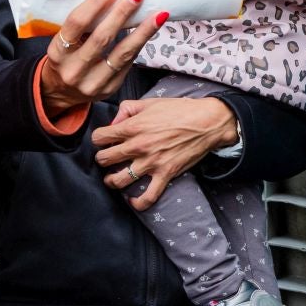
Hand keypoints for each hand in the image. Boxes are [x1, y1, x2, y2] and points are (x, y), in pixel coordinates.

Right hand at [38, 0, 167, 115]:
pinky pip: (128, 63)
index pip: (77, 23)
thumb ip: (84, 25)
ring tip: (158, 14)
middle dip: (123, 12)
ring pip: (122, 53)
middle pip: (102, 37)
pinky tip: (150, 30)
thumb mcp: (64, 41)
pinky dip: (140, 44)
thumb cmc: (65, 58)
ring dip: (143, 31)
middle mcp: (73, 70)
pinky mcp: (109, 89)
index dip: (96, 3)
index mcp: (57, 52)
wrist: (61, 92)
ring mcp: (92, 83)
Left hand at [93, 96, 235, 210]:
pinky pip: (147, 197)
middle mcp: (138, 146)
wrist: (206, 122)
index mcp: (132, 127)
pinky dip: (137, 203)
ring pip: (119, 180)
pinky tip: (132, 200)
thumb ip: (126, 109)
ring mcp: (151, 163)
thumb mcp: (149, 102)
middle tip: (108, 159)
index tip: (104, 140)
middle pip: (104, 159)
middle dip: (102, 159)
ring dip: (111, 181)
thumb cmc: (178, 110)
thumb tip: (114, 123)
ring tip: (112, 179)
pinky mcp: (165, 175)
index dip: (99, 139)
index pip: (99, 137)